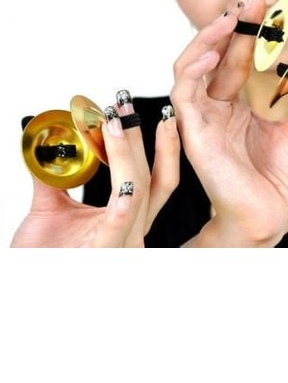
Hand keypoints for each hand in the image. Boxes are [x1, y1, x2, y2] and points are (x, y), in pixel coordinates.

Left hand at [12, 101, 179, 247]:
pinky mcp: (104, 253)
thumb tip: (47, 142)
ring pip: (138, 191)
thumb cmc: (43, 260)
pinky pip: (119, 224)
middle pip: (151, 177)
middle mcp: (132, 231)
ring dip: (127, 153)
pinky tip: (122, 181)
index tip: (136, 113)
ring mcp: (122, 243)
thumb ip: (52, 176)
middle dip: (141, 136)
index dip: (155, 143)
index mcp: (127, 220)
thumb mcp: (48, 211)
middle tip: (125, 104)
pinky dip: (123, 201)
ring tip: (115, 123)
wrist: (24, 289)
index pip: (155, 177)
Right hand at [171, 0, 287, 246]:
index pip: (234, 59)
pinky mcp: (194, 133)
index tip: (264, 6)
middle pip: (212, 57)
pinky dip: (193, 70)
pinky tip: (214, 53)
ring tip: (231, 20)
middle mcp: (213, 108)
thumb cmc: (283, 178)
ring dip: (207, 41)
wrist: (275, 213)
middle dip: (229, 27)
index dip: (246, 32)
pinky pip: (182, 95)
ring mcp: (201, 119)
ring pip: (189, 68)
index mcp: (234, 105)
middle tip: (251, 3)